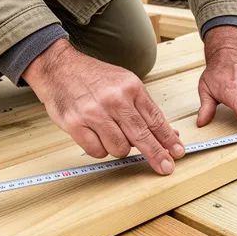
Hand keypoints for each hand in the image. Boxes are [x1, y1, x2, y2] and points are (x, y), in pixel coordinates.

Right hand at [23, 39, 184, 174]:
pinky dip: (99, 149)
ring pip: (119, 148)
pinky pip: (97, 151)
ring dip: (118, 147)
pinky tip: (95, 135)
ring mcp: (94, 112)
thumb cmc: (92, 77)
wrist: (59, 68)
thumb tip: (167, 134)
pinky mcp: (75, 124)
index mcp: (130, 87)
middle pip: (141, 136)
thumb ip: (144, 109)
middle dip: (156, 154)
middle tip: (165, 167)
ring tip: (110, 133)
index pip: (155, 119)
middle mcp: (114, 99)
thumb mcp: (124, 83)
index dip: (168, 139)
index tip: (177, 152)